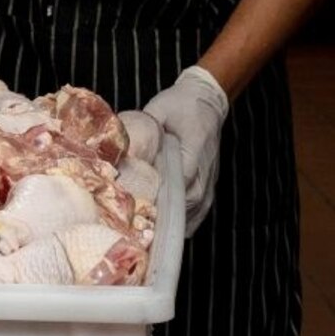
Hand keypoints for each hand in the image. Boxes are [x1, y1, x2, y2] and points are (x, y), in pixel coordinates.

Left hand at [143, 66, 229, 226]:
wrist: (206, 101)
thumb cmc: (181, 104)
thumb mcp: (160, 109)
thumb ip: (145, 128)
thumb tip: (124, 146)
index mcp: (193, 149)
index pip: (178, 181)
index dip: (158, 197)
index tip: (138, 209)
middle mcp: (205, 170)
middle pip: (185, 203)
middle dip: (162, 215)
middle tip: (137, 227)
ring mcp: (209, 181)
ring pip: (193, 212)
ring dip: (172, 222)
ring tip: (149, 235)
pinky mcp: (209, 186)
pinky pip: (199, 213)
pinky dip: (184, 223)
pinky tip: (167, 231)